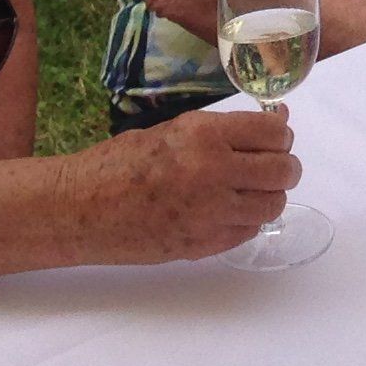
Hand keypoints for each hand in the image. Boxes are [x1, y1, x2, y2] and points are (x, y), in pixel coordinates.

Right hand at [73, 106, 298, 263]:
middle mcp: (213, 172)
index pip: (273, 133)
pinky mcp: (204, 244)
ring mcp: (210, 213)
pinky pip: (249, 231)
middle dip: (284, 166)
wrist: (81, 209)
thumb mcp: (174, 131)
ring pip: (273, 205)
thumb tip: (277, 122)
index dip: (280, 135)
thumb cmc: (120, 162)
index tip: (274, 139)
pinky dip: (248, 220)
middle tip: (271, 166)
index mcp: (203, 135)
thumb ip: (225, 131)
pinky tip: (230, 211)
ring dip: (270, 195)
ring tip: (252, 190)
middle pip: (283, 171)